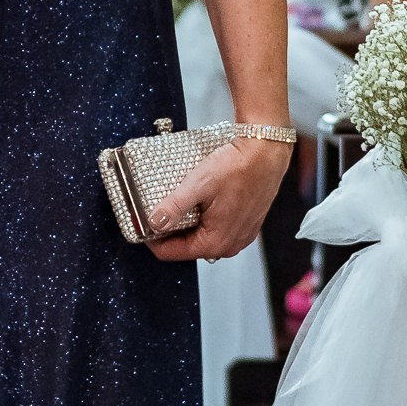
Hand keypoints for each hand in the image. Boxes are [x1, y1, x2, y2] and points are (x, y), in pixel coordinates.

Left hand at [144, 133, 290, 265]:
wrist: (266, 152)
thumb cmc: (238, 167)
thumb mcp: (198, 185)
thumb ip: (174, 207)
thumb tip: (153, 222)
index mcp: (216, 242)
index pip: (171, 253)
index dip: (152, 238)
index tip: (140, 222)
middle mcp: (230, 245)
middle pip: (186, 247)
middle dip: (168, 231)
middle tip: (156, 209)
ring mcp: (239, 236)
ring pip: (201, 238)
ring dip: (186, 224)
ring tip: (176, 203)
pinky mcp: (245, 225)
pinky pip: (216, 229)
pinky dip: (203, 220)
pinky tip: (198, 202)